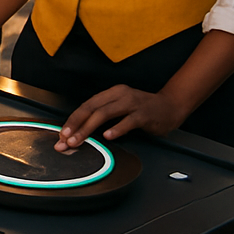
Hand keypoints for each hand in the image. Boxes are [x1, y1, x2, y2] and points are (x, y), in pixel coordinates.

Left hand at [56, 85, 186, 150]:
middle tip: (65, 139)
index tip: (62, 134)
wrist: (171, 106)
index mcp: (111, 93)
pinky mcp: (144, 114)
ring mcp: (132, 103)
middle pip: (91, 108)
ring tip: (78, 140)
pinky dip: (117, 129)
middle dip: (75, 125)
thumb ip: (105, 116)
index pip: (86, 105)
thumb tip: (82, 131)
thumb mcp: (121, 108)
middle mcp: (119, 95)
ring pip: (104, 114)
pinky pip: (128, 121)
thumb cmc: (143, 110)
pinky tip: (108, 136)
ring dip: (88, 128)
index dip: (73, 119)